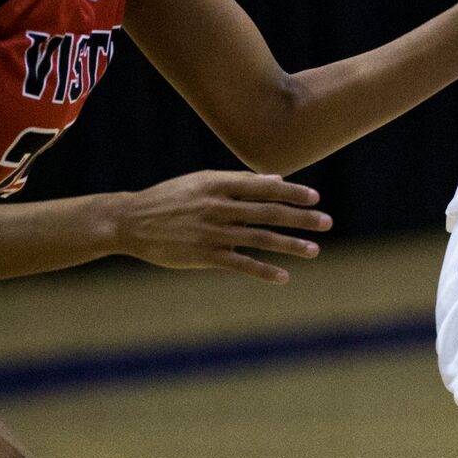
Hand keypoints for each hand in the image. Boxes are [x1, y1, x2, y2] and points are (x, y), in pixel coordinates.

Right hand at [116, 171, 331, 282]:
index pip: (263, 187)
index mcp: (216, 184)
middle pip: (267, 212)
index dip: (291, 192)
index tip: (315, 197)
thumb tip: (276, 181)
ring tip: (314, 250)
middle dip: (300, 218)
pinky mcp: (204, 256)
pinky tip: (283, 277)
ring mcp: (211, 232)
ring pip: (259, 239)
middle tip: (326, 222)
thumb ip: (238, 182)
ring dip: (289, 245)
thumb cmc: (170, 198)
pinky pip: (240, 264)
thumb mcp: (201, 182)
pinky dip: (263, 271)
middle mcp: (217, 207)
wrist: (131, 221)